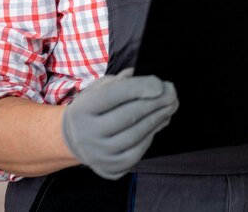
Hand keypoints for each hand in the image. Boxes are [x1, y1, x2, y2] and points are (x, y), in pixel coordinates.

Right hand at [61, 69, 178, 178]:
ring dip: (157, 119)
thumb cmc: (92, 107)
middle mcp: (86, 134)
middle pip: (127, 116)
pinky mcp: (109, 168)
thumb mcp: (98, 89)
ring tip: (170, 106)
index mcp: (82, 109)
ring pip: (135, 135)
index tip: (160, 84)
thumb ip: (119, 81)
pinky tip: (159, 122)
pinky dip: (150, 136)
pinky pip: (136, 153)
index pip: (113, 95)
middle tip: (172, 93)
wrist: (74, 139)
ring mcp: (98, 154)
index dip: (139, 88)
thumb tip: (144, 79)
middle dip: (154, 103)